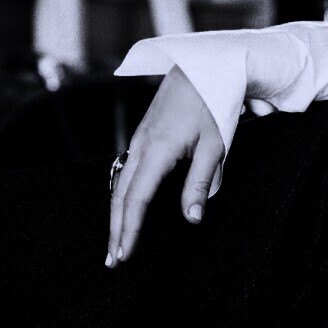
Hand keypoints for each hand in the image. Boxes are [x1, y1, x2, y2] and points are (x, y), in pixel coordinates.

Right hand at [106, 64, 225, 266]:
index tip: (124, 255)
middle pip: (120, 196)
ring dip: (116, 216)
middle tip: (112, 261)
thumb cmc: (214, 104)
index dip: (129, 230)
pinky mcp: (143, 137)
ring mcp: (139, 140)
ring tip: (115, 243)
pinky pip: (125, 172)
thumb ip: (201, 183)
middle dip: (115, 230)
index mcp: (157, 150)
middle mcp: (141, 146)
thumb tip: (191, 219)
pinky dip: (121, 197)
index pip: (137, 199)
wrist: (203, 67)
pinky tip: (124, 210)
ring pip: (119, 184)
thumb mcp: (215, 146)